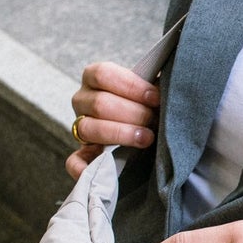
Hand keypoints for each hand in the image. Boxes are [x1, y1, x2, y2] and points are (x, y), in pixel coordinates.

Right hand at [66, 60, 160, 182]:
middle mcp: (82, 100)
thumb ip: (154, 86)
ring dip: (122, 134)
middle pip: (99, 104)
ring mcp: (79, 128)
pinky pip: (74, 162)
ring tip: (146, 138)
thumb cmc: (147, 103)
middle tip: (154, 119)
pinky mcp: (81, 154)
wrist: (146, 125)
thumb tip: (168, 88)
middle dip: (133, 113)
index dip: (131, 86)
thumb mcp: (149, 89)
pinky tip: (104, 167)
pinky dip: (84, 167)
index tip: (155, 97)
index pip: (103, 74)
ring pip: (89, 128)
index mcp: (94, 77)